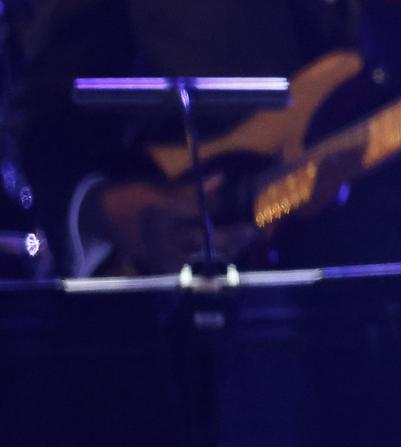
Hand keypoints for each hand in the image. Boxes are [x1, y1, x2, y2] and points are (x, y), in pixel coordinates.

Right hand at [92, 175, 232, 272]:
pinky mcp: (162, 267)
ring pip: (204, 256)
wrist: (101, 218)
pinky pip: (195, 266)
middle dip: (233, 236)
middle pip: (205, 240)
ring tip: (246, 241)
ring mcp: (162, 255)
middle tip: (253, 230)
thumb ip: (190, 189)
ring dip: (228, 250)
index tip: (232, 204)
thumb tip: (221, 179)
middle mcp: (161, 237)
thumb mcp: (157, 188)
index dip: (218, 207)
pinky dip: (212, 259)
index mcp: (159, 212)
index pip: (198, 212)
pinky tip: (228, 252)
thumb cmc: (132, 198)